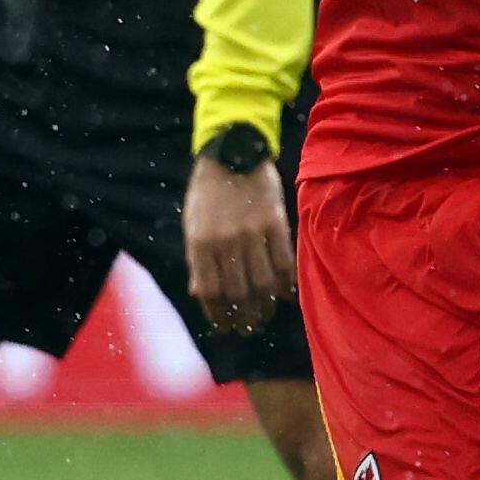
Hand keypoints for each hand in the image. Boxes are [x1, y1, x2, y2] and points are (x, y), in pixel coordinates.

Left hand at [184, 153, 293, 334]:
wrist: (232, 152)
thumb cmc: (208, 192)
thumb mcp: (192, 225)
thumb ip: (197, 260)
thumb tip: (200, 295)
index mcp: (200, 243)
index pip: (210, 293)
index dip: (219, 316)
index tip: (226, 327)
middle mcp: (225, 242)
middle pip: (238, 293)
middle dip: (244, 317)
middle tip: (250, 327)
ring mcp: (251, 233)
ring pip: (262, 283)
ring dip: (265, 305)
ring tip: (266, 314)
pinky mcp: (275, 222)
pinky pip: (283, 262)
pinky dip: (286, 282)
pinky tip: (286, 294)